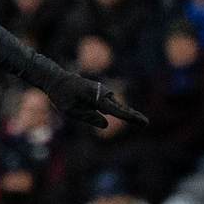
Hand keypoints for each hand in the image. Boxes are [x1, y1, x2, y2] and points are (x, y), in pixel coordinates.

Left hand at [30, 60, 148, 130]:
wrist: (57, 79)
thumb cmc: (61, 95)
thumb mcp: (70, 109)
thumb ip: (88, 117)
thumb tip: (106, 123)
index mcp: (94, 96)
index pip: (114, 110)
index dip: (128, 117)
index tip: (141, 121)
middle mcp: (101, 93)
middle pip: (120, 108)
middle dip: (133, 116)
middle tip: (146, 124)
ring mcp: (102, 93)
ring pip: (116, 107)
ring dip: (129, 114)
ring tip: (143, 122)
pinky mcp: (100, 95)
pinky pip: (112, 105)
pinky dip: (121, 111)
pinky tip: (132, 116)